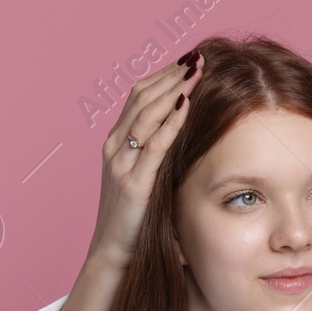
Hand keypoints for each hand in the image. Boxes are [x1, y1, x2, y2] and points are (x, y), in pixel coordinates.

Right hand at [88, 51, 204, 272]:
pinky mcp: (133, 183)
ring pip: (146, 114)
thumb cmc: (135, 220)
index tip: (188, 61)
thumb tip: (186, 137)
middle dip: (171, 75)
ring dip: (173, 90)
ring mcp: (122, 164)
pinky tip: (188, 105)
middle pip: (142, 98)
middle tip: (197, 57)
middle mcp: (115, 147)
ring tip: (196, 71)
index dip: (163, 77)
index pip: (139, 97)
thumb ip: (158, 157)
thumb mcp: (146, 179)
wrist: (114, 253)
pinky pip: (154, 145)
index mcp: (117, 143)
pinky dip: (171, 122)